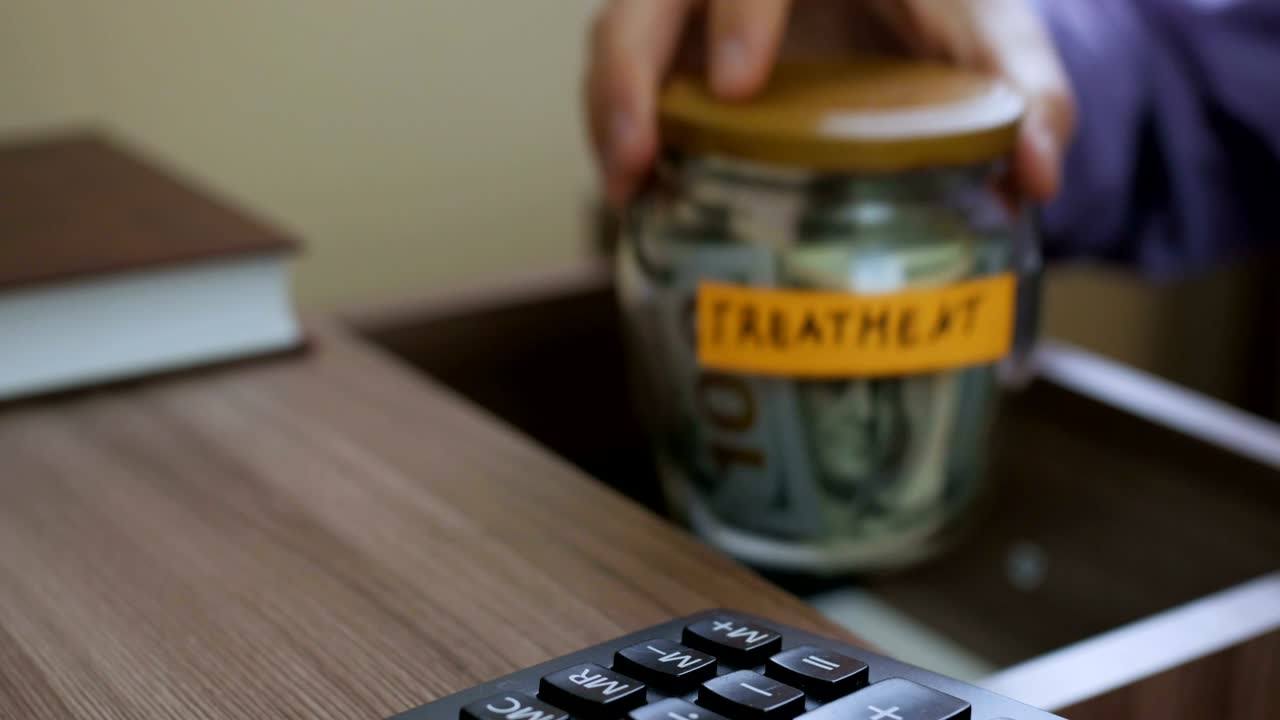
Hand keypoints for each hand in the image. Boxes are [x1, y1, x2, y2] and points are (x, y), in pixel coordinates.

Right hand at [585, 0, 1075, 205]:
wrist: (895, 6)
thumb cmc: (937, 10)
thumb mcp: (987, 32)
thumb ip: (1025, 87)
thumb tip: (1033, 173)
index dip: (739, 15)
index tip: (736, 88)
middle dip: (629, 72)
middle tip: (637, 157)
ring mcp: (693, 1)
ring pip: (619, 30)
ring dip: (608, 108)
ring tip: (624, 187)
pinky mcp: (673, 42)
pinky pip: (623, 70)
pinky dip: (619, 125)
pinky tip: (634, 184)